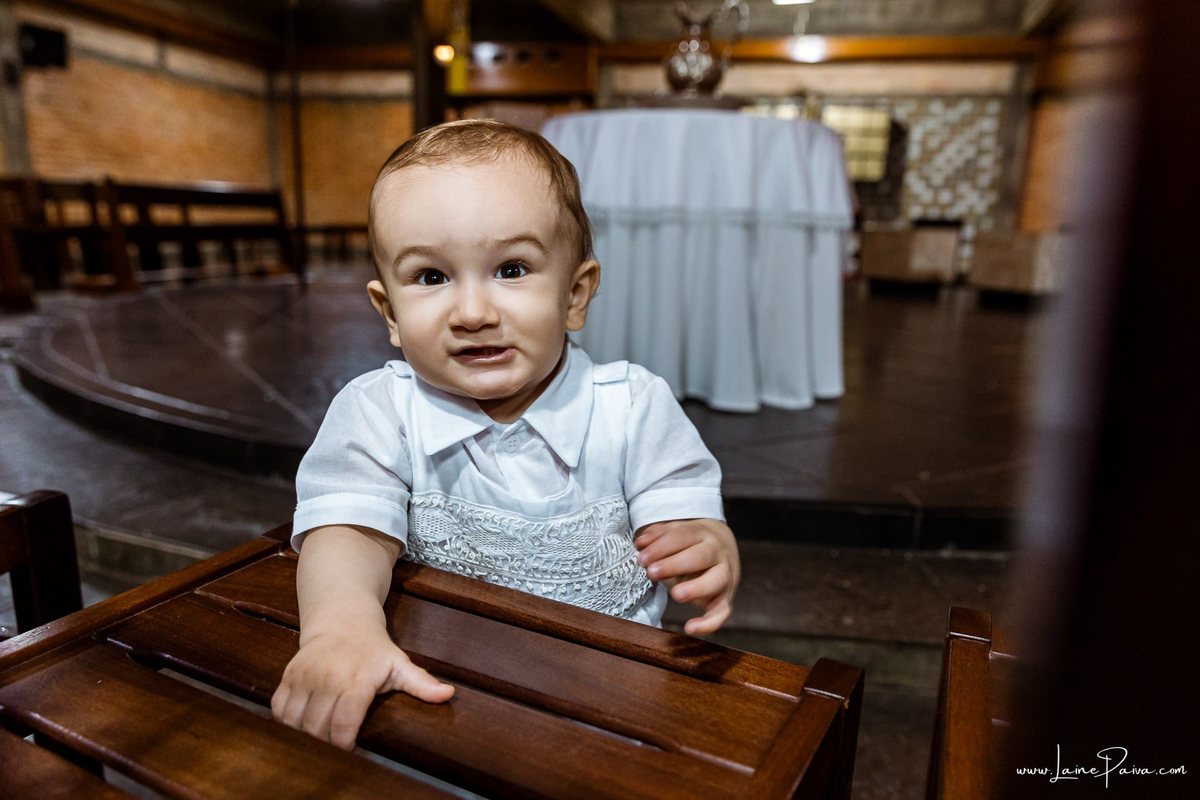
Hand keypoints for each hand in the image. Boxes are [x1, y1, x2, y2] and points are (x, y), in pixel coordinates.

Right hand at [271, 626, 454, 749]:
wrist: (343, 620)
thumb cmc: (373, 648)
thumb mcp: (399, 664)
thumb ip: (422, 683)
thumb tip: (448, 694)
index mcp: (357, 680)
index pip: (343, 724)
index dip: (344, 746)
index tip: (351, 752)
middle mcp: (327, 678)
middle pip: (317, 728)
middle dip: (324, 745)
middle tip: (334, 751)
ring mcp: (305, 677)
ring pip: (295, 722)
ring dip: (303, 737)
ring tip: (318, 741)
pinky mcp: (289, 675)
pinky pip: (279, 709)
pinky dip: (285, 723)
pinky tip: (299, 727)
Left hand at [635, 518, 739, 635]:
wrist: (721, 551)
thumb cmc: (689, 545)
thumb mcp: (675, 534)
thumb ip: (657, 536)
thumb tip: (641, 543)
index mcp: (702, 535)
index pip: (682, 537)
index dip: (661, 547)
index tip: (642, 557)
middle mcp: (717, 554)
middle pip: (700, 557)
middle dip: (674, 565)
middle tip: (652, 572)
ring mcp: (724, 577)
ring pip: (715, 582)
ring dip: (696, 589)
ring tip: (676, 594)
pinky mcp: (725, 599)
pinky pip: (721, 613)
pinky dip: (708, 623)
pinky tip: (690, 628)